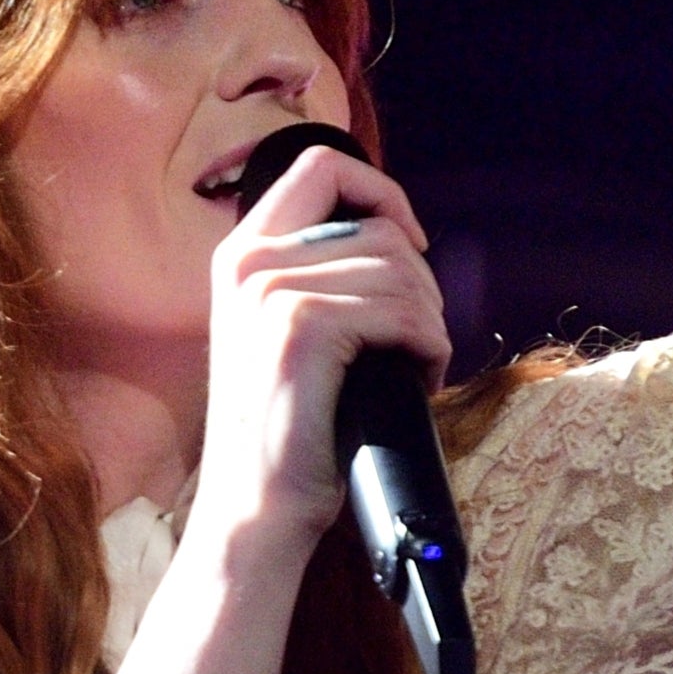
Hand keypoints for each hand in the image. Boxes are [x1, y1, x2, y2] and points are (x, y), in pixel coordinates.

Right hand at [192, 144, 448, 563]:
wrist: (256, 508)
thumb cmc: (291, 429)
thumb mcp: (289, 332)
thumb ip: (322, 275)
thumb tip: (402, 243)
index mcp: (243, 252)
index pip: (322, 165)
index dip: (383, 194)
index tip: (410, 243)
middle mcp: (248, 260)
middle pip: (380, 229)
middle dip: (421, 286)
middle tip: (416, 343)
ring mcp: (270, 291)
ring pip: (401, 271)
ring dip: (429, 324)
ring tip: (415, 368)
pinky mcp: (301, 329)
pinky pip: (403, 312)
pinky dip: (429, 348)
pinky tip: (418, 380)